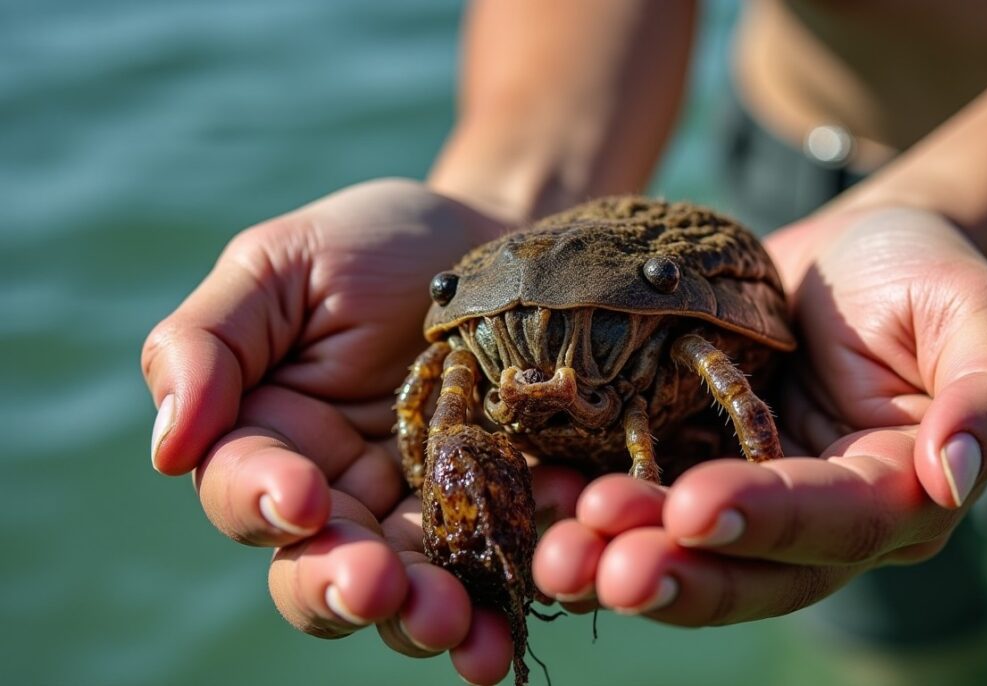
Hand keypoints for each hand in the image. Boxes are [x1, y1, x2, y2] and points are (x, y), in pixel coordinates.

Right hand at [142, 179, 583, 684]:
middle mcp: (339, 494)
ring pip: (406, 592)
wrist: (506, 246)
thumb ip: (209, 341)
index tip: (299, 497)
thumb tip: (168, 446)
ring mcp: (423, 514)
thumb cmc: (380, 243)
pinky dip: (509, 593)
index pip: (243, 490)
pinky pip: (500, 568)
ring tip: (456, 623)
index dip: (260, 503)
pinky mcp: (503, 517)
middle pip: (317, 569)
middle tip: (379, 587)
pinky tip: (523, 601)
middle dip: (343, 587)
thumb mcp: (286, 263)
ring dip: (421, 616)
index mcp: (272, 437)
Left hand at [532, 207, 986, 623]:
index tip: (694, 506)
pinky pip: (640, 504)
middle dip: (676, 570)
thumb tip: (955, 477)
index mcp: (896, 494)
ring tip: (555, 555)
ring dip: (618, 557)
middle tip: (600, 567)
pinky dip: (587, 509)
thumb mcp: (976, 311)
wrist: (849, 251)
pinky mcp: (691, 469)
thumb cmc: (920, 270)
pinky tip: (536, 498)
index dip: (768, 519)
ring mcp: (750, 504)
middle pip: (752, 567)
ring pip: (688, 552)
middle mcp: (820, 523)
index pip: (836, 522)